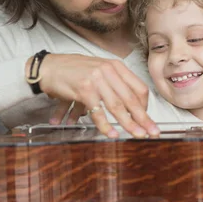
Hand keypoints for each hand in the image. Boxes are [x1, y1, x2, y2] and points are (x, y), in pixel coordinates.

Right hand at [27, 53, 158, 137]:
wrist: (49, 67)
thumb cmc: (74, 71)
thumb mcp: (100, 72)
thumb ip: (115, 85)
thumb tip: (131, 107)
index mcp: (116, 66)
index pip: (139, 88)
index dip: (145, 105)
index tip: (147, 118)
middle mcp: (109, 71)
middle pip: (131, 99)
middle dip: (143, 118)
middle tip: (153, 131)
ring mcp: (97, 79)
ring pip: (117, 106)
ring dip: (129, 124)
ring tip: (137, 135)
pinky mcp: (84, 89)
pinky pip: (98, 111)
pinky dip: (106, 125)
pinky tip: (112, 134)